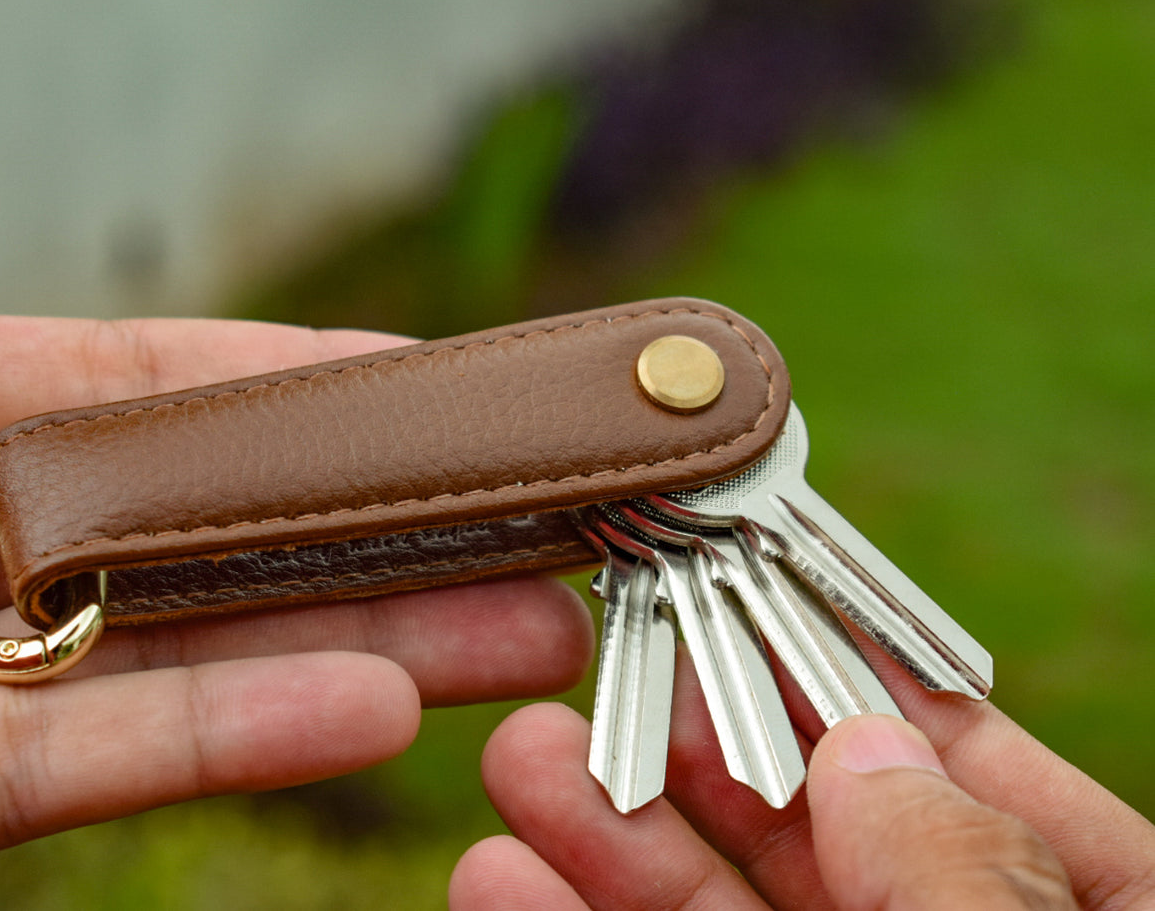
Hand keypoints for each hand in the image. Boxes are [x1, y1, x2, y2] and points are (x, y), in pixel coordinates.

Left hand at [0, 0, 590, 906]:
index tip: (452, 381)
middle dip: (385, 526)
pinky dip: (220, 736)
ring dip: (362, 642)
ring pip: (163, 662)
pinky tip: (380, 706)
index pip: (144, 392)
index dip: (305, 387)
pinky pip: (51, 774)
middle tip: (558, 511)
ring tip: (538, 623)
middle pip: (194, 537)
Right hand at [450, 652, 1154, 909]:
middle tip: (610, 664)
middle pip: (818, 844)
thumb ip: (965, 887)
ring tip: (522, 757)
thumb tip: (864, 747)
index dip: (875, 692)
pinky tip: (500, 879)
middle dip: (705, 750)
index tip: (768, 605)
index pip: (988, 790)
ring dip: (610, 839)